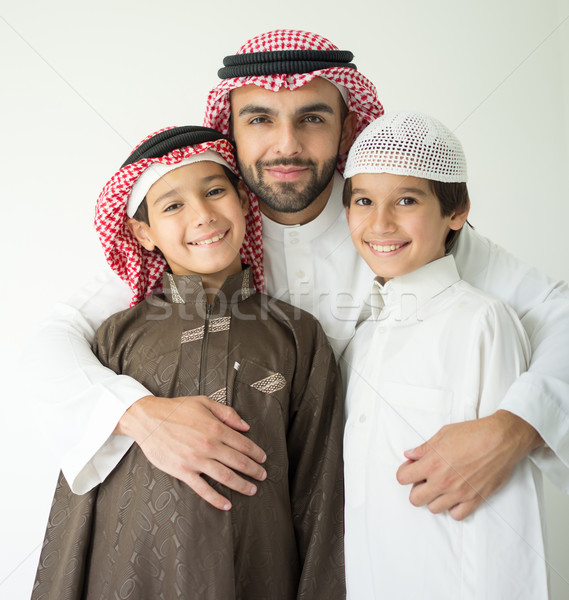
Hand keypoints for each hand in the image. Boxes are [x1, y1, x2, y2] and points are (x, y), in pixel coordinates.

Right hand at [115, 394, 266, 510]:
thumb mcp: (204, 402)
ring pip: (225, 477)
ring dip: (242, 485)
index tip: (263, 459)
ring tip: (252, 490)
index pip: (243, 444)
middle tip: (263, 476)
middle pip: (238, 462)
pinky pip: (203, 489)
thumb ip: (227, 413)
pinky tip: (226, 504)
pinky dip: (216, 499)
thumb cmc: (176, 409)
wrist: (148, 419)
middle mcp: (209, 445)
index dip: (256, 453)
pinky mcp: (183, 471)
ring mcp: (196, 460)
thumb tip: (245, 426)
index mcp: (216, 428)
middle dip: (254, 470)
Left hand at [396, 410, 542, 520]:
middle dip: (416, 489)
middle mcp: (442, 481)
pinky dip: (454, 508)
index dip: (405, 472)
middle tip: (425, 479)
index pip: (402, 478)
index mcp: (432, 463)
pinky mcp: (474, 500)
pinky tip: (456, 496)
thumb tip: (409, 455)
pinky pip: (457, 515)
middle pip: (415, 499)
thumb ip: (424, 448)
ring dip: (434, 499)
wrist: (502, 440)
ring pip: (434, 509)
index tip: (412, 468)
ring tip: (442, 486)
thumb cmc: (473, 433)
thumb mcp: (443, 434)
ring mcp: (458, 493)